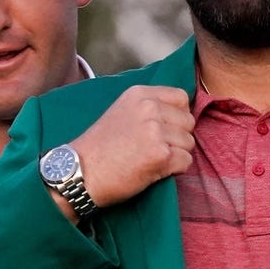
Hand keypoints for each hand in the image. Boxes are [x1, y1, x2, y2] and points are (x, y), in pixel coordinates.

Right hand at [65, 86, 194, 216]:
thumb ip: (148, 107)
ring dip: (177, 155)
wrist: (80, 174)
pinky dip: (175, 170)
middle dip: (178, 137)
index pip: (181, 97)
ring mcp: (156, 131)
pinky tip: (154, 170)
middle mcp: (149, 108)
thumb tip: (179, 113)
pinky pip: (186, 162)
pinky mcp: (161, 155)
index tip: (164, 129)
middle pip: (188, 121)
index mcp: (140, 95)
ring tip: (151, 160)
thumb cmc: (99, 149)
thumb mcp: (121, 112)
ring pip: (189, 143)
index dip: (177, 116)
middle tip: (156, 148)